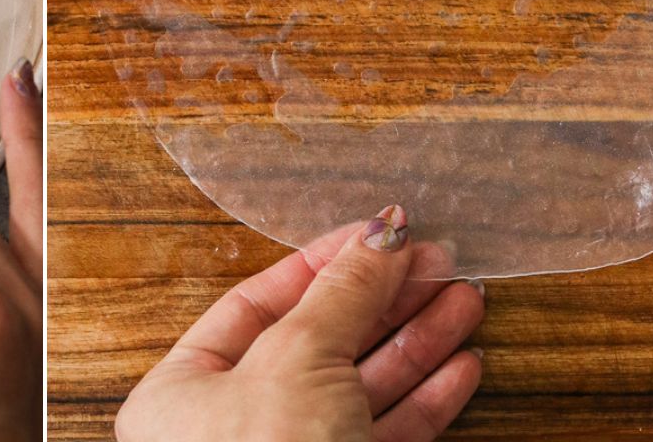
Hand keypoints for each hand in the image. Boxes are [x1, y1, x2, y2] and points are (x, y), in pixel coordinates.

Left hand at [116, 207, 483, 441]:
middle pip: (319, 341)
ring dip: (418, 340)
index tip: (383, 232)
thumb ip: (342, 291)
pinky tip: (463, 362)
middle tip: (440, 260)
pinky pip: (387, 433)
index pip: (260, 302)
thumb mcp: (297, 357)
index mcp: (184, 390)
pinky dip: (426, 398)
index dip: (326, 263)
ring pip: (360, 388)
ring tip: (468, 297)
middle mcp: (233, 429)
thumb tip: (381, 232)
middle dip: (384, 300)